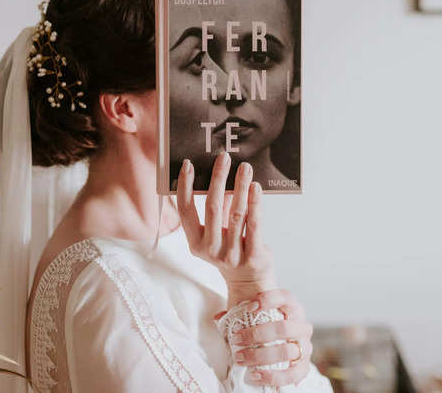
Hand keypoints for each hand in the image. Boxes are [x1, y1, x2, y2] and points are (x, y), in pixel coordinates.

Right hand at [176, 152, 276, 306]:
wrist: (249, 283)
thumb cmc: (231, 251)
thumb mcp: (218, 232)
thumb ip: (218, 208)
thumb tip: (219, 177)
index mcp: (196, 243)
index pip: (185, 211)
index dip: (185, 186)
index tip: (188, 164)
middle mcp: (211, 250)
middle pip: (212, 207)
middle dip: (218, 179)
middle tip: (224, 158)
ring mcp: (232, 255)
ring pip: (236, 213)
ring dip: (240, 186)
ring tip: (244, 168)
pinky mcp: (253, 256)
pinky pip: (254, 224)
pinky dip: (255, 203)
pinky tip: (256, 187)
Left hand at [233, 289, 312, 387]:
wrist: (277, 339)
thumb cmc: (263, 325)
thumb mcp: (253, 315)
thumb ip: (238, 313)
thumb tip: (218, 317)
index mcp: (292, 307)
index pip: (286, 297)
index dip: (270, 300)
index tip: (249, 306)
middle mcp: (302, 325)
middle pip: (283, 327)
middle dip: (257, 335)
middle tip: (236, 339)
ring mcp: (305, 345)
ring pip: (287, 351)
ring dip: (260, 357)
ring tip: (240, 358)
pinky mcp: (303, 365)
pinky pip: (294, 374)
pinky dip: (274, 376)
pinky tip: (255, 375)